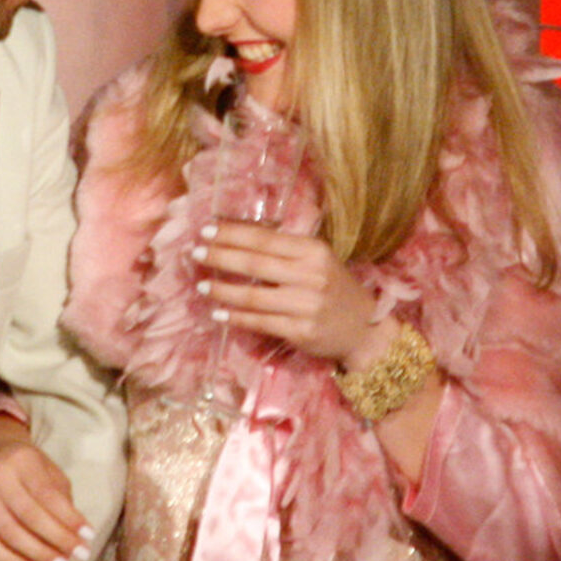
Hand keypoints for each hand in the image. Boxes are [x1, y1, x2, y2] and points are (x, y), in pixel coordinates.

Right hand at [0, 414, 93, 560]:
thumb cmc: (24, 465)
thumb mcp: (46, 469)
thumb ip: (60, 496)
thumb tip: (75, 533)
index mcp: (21, 460)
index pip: (48, 495)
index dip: (69, 518)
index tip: (88, 535)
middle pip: (30, 516)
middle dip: (58, 539)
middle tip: (79, 555)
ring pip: (11, 533)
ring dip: (39, 554)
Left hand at [196, 221, 391, 366]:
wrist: (365, 329)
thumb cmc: (335, 288)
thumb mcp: (318, 260)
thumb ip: (285, 251)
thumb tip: (237, 239)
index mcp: (313, 250)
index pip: (264, 239)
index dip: (232, 233)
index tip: (206, 229)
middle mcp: (310, 275)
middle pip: (255, 263)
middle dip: (220, 256)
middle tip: (195, 253)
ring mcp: (306, 305)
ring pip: (253, 296)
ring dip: (223, 289)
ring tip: (201, 284)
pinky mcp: (301, 331)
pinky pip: (260, 322)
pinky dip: (236, 318)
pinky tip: (218, 313)